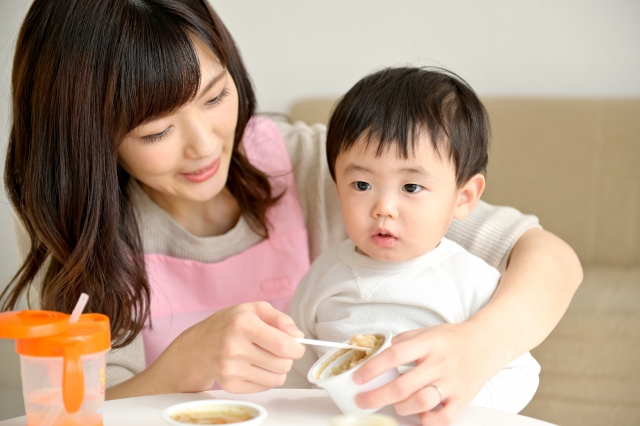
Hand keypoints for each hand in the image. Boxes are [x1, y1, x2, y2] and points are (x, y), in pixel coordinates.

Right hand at [152, 301, 305, 393]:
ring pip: (277, 379)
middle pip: (282, 364)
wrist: (198, 346)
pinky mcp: (230, 385)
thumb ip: (280, 318)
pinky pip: (265, 387)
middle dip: (288, 358)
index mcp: (242, 324)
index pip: (282, 345)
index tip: (297, 345)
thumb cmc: (229, 325)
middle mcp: (234, 347)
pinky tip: (255, 366)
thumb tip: (297, 336)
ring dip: (279, 369)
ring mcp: (230, 369)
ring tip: (267, 358)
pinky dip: (266, 378)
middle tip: (279, 350)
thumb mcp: (254, 309)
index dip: (297, 347)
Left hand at [352, 323, 507, 424]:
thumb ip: (403, 342)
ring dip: (401, 407)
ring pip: (422, 402)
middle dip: (378, 396)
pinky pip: (444, 418)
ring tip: (394, 405)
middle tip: (363, 400)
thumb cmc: (451, 340)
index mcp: (429, 344)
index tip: (359, 377)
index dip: (373, 368)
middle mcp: (440, 363)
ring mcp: (452, 382)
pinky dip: (428, 420)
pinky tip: (419, 415)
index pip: (396, 355)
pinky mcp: (462, 399)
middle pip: (404, 384)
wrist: (484, 344)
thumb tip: (379, 354)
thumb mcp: (426, 332)